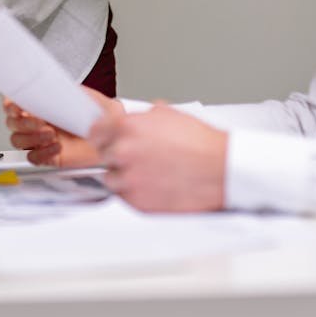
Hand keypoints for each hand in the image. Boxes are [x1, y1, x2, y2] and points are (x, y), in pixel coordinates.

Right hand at [3, 87, 118, 167]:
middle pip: (13, 124)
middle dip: (23, 123)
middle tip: (41, 121)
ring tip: (51, 134)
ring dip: (31, 137)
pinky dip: (42, 153)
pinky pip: (33, 157)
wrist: (114, 134)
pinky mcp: (48, 156)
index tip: (16, 105)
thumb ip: (65, 90)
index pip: (14, 104)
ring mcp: (41, 140)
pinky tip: (56, 147)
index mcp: (42, 105)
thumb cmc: (99, 114)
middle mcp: (38, 122)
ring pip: (18, 140)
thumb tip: (49, 86)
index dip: (10, 105)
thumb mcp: (84, 95)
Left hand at [88, 103, 226, 212]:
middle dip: (116, 155)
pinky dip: (135, 192)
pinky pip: (124, 197)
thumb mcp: (168, 114)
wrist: (221, 170)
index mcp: (127, 127)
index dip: (103, 136)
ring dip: (124, 176)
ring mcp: (129, 179)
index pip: (94, 132)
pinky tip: (153, 184)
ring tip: (147, 172)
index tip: (108, 140)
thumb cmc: (201, 143)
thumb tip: (131, 118)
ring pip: (110, 179)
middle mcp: (124, 152)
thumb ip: (141, 117)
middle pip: (102, 155)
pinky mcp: (138, 202)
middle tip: (137, 157)